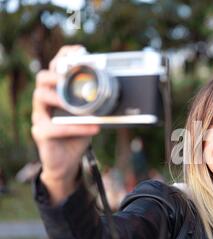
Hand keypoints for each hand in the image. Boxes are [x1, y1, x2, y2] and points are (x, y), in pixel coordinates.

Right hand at [31, 45, 99, 203]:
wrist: (67, 162)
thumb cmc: (79, 135)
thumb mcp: (91, 117)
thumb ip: (99, 105)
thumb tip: (123, 96)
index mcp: (58, 92)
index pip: (56, 68)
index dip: (65, 56)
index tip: (80, 51)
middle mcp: (45, 100)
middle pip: (42, 78)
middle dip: (56, 73)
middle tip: (71, 76)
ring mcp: (40, 115)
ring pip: (41, 97)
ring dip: (61, 98)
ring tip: (78, 104)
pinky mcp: (41, 133)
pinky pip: (55, 127)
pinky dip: (77, 127)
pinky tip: (94, 128)